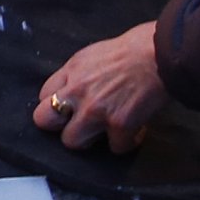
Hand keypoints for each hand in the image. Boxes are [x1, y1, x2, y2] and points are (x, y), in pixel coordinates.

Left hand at [34, 21, 169, 152]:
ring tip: (105, 132)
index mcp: (70, 72)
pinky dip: (127, 142)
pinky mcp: (119, 125)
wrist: (157, 55)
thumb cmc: (129, 51)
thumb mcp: (91, 56)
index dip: (55, 105)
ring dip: (90, 140)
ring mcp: (96, 110)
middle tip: (78, 125)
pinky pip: (116, 148)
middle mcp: (76, 92)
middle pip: (44, 121)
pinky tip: (135, 130)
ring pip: (72, 141)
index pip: (42, 96)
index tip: (68, 109)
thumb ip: (76, 76)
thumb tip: (70, 93)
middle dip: (60, 125)